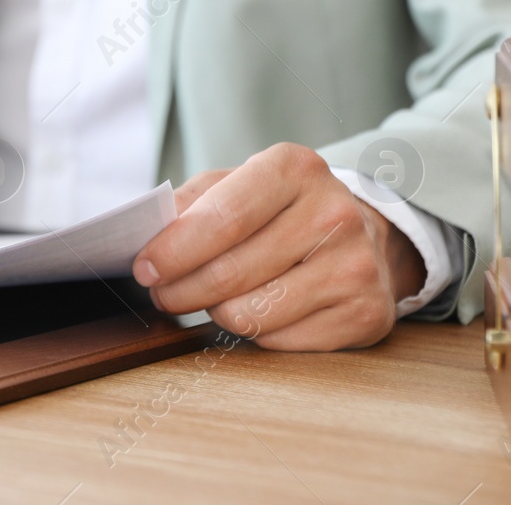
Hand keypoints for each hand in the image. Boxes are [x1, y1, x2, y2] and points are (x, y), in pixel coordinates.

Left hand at [132, 143, 425, 349]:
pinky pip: (279, 340)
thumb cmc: (281, 209)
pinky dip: (256, 331)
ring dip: (215, 312)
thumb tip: (151, 234)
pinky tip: (259, 309)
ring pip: (250, 314)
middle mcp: (333, 214)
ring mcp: (356, 266)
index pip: (223, 218)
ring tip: (211, 298)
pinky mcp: (365, 313)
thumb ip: (191, 202)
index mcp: (294, 169)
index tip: (144, 268)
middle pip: (230, 273)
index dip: (174, 250)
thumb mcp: (238, 183)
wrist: (365, 235)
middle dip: (181, 290)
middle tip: (163, 293)